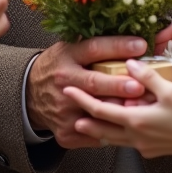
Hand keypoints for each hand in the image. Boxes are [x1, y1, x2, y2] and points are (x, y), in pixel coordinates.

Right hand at [27, 36, 147, 147]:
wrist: (29, 94)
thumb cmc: (57, 67)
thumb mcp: (69, 48)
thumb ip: (95, 45)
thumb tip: (132, 37)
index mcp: (66, 57)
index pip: (94, 49)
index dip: (117, 47)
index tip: (140, 46)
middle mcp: (64, 83)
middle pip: (94, 83)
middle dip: (118, 85)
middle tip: (140, 86)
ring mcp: (64, 110)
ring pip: (96, 113)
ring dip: (119, 112)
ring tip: (142, 109)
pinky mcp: (66, 132)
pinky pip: (94, 135)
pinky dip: (111, 132)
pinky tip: (126, 127)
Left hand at [65, 60, 171, 163]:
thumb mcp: (169, 89)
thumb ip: (147, 76)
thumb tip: (132, 64)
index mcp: (136, 120)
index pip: (100, 110)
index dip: (82, 100)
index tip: (69, 91)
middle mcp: (137, 136)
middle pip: (103, 129)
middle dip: (86, 121)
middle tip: (71, 114)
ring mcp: (146, 145)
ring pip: (116, 139)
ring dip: (101, 131)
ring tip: (90, 126)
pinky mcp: (156, 149)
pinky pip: (130, 143)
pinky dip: (119, 136)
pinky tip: (123, 131)